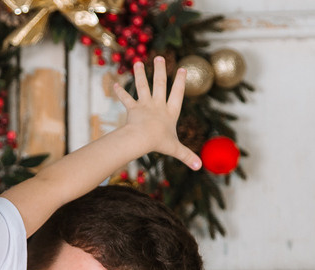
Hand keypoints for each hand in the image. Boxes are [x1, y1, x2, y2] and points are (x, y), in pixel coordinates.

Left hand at [114, 56, 200, 170]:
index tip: (181, 69)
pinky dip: (120, 93)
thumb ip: (187, 156)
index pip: (177, 93)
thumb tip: (199, 167)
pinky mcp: (133, 108)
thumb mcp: (175, 149)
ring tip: (137, 62)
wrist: (142, 138)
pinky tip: (114, 85)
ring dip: (140, 74)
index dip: (179, 81)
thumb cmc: (159, 142)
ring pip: (143, 86)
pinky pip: (126, 99)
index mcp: (170, 112)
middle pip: (160, 84)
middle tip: (159, 57)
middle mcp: (158, 105)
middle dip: (160, 70)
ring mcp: (145, 105)